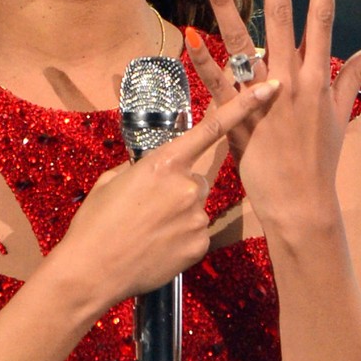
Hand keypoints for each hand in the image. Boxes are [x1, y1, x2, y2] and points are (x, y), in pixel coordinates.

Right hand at [59, 79, 278, 306]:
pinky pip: (196, 234)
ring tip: (147, 232)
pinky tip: (157, 247)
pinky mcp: (200, 244)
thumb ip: (140, 169)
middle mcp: (186, 186)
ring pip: (195, 208)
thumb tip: (152, 171)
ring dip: (178, 215)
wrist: (91, 270)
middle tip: (147, 209)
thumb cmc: (95, 223)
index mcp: (164, 163)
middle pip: (196, 179)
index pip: (212, 129)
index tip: (269, 89)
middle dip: (178, 189)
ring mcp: (196, 217)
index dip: (243, 106)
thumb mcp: (111, 181)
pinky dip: (180, 239)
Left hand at [184, 0, 360, 230]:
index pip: (323, 17)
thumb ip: (355, 74)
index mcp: (318, 76)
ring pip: (243, 41)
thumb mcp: (342, 114)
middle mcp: (292, 79)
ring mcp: (264, 97)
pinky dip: (203, 57)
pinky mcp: (238, 117)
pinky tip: (187, 31)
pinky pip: (217, 81)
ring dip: (227, 4)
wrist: (301, 204)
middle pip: (282, 15)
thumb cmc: (319, 160)